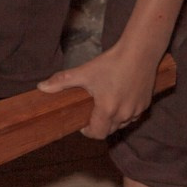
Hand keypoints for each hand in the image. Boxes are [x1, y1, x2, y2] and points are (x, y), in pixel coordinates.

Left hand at [39, 39, 163, 139]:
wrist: (139, 52)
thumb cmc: (111, 62)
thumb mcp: (85, 72)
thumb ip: (62, 81)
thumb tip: (41, 87)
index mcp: (107, 110)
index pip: (97, 134)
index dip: (88, 131)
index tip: (83, 122)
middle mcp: (124, 115)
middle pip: (109, 131)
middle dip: (99, 125)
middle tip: (92, 112)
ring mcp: (136, 111)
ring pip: (122, 124)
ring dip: (113, 120)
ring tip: (106, 105)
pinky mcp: (146, 105)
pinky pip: (133, 116)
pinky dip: (125, 113)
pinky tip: (120, 99)